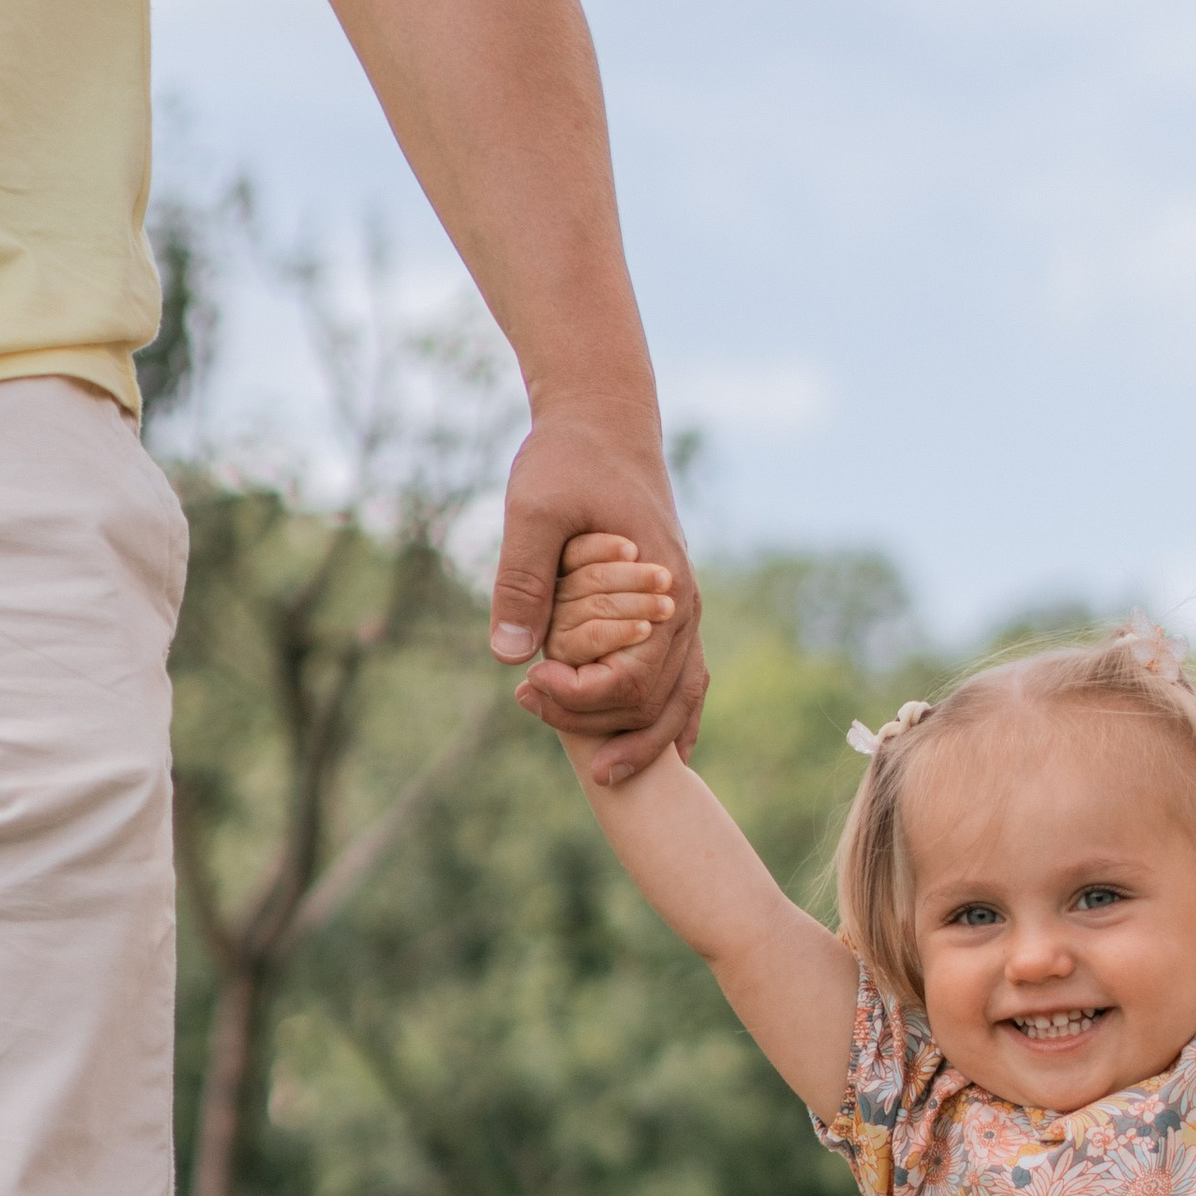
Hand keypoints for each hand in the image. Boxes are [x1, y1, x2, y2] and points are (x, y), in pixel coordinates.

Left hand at [495, 401, 706, 781]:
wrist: (605, 421)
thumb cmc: (568, 458)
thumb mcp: (533, 509)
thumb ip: (522, 579)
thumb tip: (509, 655)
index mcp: (659, 586)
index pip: (631, 678)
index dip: (578, 698)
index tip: (525, 687)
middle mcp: (683, 608)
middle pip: (658, 701)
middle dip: (601, 727)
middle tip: (532, 712)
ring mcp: (684, 612)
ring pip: (680, 699)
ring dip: (643, 739)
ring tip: (604, 774)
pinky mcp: (673, 611)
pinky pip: (686, 680)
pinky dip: (672, 719)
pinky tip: (657, 752)